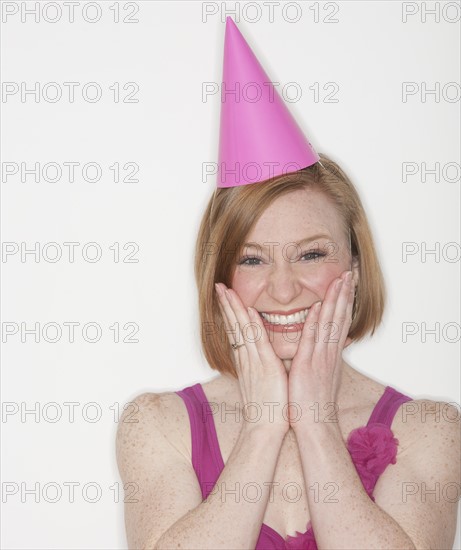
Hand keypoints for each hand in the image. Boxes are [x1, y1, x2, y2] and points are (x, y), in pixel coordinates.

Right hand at [215, 282, 288, 435]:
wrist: (264, 428)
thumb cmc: (266, 406)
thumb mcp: (260, 380)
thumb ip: (258, 364)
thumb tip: (259, 353)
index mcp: (246, 359)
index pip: (236, 330)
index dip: (230, 311)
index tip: (225, 295)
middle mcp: (246, 357)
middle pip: (234, 325)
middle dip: (226, 304)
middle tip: (219, 285)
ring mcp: (254, 360)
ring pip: (241, 328)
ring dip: (234, 308)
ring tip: (226, 291)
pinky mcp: (266, 366)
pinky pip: (258, 341)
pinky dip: (252, 325)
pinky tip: (248, 311)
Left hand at [288, 270, 354, 432]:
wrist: (315, 424)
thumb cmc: (314, 401)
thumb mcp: (324, 375)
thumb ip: (326, 357)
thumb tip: (330, 346)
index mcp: (331, 354)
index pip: (340, 321)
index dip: (344, 301)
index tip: (347, 283)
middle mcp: (329, 352)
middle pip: (340, 318)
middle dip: (345, 294)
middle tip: (350, 273)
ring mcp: (321, 358)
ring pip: (330, 323)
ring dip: (336, 301)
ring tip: (341, 280)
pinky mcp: (308, 365)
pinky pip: (313, 339)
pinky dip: (317, 322)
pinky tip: (320, 306)